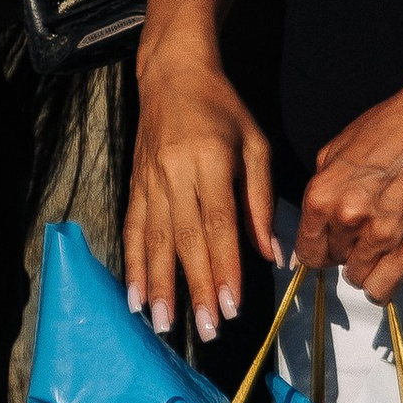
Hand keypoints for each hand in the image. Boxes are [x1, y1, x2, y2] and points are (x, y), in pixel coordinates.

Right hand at [122, 37, 276, 348]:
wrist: (171, 71)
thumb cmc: (222, 108)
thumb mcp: (255, 144)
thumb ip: (260, 200)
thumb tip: (271, 255)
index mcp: (211, 160)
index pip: (219, 223)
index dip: (225, 267)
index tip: (232, 307)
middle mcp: (176, 171)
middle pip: (186, 238)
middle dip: (195, 287)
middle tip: (206, 330)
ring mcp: (150, 178)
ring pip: (154, 238)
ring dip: (159, 284)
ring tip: (163, 323)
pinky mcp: (134, 182)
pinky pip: (132, 227)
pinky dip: (132, 264)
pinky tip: (135, 295)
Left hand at [293, 59, 402, 302]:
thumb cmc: (384, 132)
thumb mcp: (333, 151)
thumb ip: (320, 191)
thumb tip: (310, 227)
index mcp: (322, 195)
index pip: (307, 251)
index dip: (315, 250)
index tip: (325, 247)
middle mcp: (348, 219)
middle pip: (333, 262)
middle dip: (342, 250)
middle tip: (357, 230)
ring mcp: (382, 236)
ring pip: (358, 278)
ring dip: (364, 264)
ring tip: (376, 242)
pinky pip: (383, 289)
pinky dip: (382, 284)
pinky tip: (386, 266)